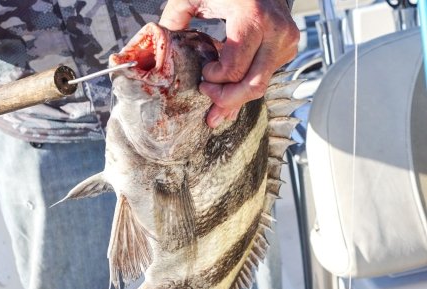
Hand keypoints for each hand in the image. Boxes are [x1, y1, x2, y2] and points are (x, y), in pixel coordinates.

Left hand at [159, 0, 298, 127]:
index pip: (234, 67)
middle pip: (253, 84)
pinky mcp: (288, 49)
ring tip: (219, 111)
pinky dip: (248, 86)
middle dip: (228, 101)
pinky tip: (233, 91)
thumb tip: (160, 47)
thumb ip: (176, 18)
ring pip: (261, 85)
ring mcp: (285, 42)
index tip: (204, 76)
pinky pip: (267, 77)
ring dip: (238, 99)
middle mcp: (275, 32)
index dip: (215, 80)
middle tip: (210, 108)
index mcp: (251, 17)